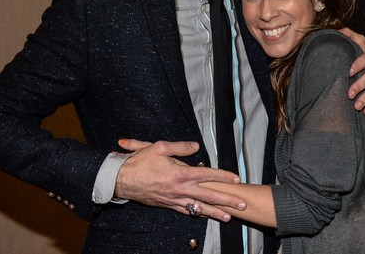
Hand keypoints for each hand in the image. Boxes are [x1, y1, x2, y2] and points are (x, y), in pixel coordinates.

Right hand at [114, 139, 244, 221]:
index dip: (223, 176)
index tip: (236, 178)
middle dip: (227, 200)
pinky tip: (204, 216)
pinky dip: (197, 214)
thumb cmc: (140, 162)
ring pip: (199, 208)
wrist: (122, 179)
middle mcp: (180, 189)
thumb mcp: (160, 147)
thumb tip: (196, 146)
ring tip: (229, 217)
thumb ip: (181, 147)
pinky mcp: (167, 205)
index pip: (208, 174)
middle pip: (209, 196)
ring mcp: (174, 199)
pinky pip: (185, 211)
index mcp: (180, 173)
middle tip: (242, 205)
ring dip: (215, 213)